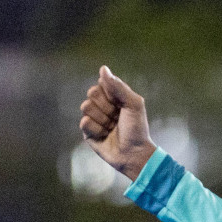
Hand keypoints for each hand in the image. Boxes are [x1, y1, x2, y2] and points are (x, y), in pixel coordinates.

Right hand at [79, 66, 155, 181]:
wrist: (134, 153)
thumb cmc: (137, 129)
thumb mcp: (133, 104)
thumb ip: (118, 86)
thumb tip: (103, 68)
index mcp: (114, 97)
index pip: (101, 83)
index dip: (110, 93)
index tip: (121, 104)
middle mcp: (102, 105)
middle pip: (91, 93)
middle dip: (106, 107)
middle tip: (117, 117)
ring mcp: (94, 118)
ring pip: (86, 107)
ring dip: (102, 119)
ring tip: (112, 128)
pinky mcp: (88, 132)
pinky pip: (84, 122)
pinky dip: (97, 130)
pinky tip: (105, 136)